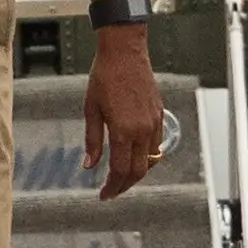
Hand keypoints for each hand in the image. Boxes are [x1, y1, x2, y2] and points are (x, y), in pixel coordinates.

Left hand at [83, 29, 163, 199]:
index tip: (104, 195)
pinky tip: (135, 156)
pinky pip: (156, 145)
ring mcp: (153, 123)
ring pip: (150, 161)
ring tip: (122, 177)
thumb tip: (88, 164)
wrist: (125, 52)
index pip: (120, 170)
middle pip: (138, 171)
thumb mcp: (91, 109)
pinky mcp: (159, 115)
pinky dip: (147, 157)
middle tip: (111, 191)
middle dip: (124, 185)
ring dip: (137, 173)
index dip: (112, 187)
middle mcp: (141, 130)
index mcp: (123, 130)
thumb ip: (92, 140)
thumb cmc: (105, 76)